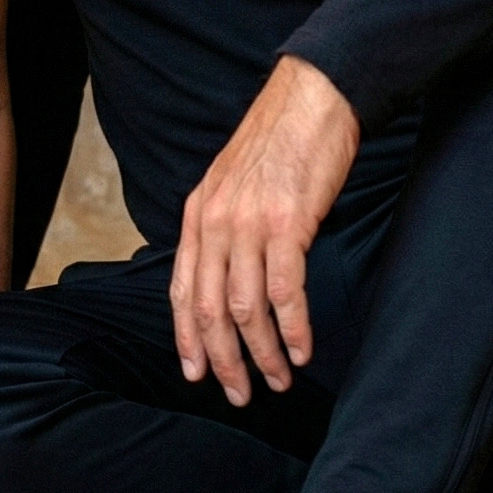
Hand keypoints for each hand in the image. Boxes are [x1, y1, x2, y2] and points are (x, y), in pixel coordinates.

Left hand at [170, 56, 359, 407]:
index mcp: (198, 212)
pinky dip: (292, 328)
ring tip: (279, 380)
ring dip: (262, 353)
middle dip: (223, 359)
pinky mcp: (289, 224)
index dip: (186, 337)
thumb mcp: (231, 183)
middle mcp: (215, 221)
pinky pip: (285, 291)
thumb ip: (223, 226)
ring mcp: (250, 223)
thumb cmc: (278, 142)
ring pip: (245, 307)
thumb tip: (226, 276)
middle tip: (239, 394)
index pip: (182, 288)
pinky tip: (301, 350)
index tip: (196, 373)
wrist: (311, 99)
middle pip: (209, 308)